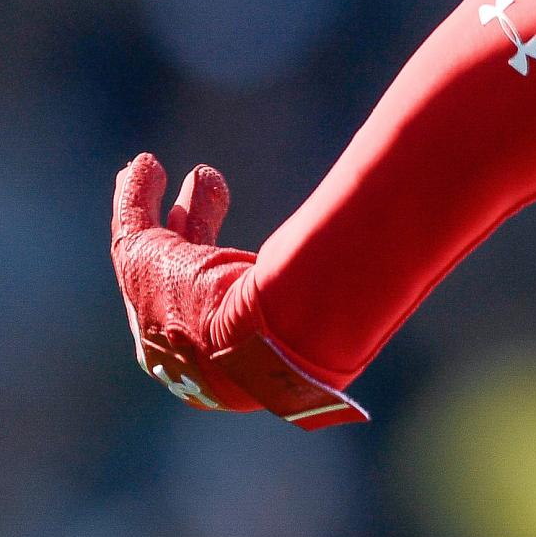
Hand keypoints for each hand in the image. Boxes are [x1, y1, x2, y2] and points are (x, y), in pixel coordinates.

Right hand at [110, 154, 364, 427]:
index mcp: (216, 371)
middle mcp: (179, 346)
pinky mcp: (138, 268)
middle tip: (212, 191)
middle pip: (189, 279)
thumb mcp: (332, 319)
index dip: (228, 277)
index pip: (220, 316)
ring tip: (203, 174)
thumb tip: (403, 273)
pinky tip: (146, 165)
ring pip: (160, 250)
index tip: (245, 258)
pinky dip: (136, 193)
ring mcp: (154, 309)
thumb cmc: (303, 342)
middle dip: (198, 233)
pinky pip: (132, 225)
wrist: (261, 349)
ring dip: (178, 212)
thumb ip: (353, 299)